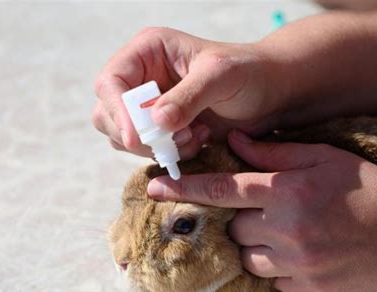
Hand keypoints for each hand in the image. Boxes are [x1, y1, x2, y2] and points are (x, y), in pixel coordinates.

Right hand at [92, 27, 284, 158]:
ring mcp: (149, 107)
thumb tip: (156, 121)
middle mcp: (142, 79)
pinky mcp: (161, 130)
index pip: (110, 82)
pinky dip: (169, 154)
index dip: (117, 112)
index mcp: (149, 52)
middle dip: (138, 134)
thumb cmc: (248, 74)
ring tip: (194, 137)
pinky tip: (198, 141)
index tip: (136, 138)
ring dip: (156, 146)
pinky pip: (148, 150)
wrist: (268, 95)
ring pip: (125, 137)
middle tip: (175, 139)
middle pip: (108, 114)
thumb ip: (188, 97)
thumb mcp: (220, 77)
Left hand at [147, 130, 376, 291]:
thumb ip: (273, 152)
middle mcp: (282, 227)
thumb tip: (233, 143)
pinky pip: (269, 277)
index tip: (154, 188)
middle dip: (244, 218)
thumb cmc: (364, 189)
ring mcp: (292, 262)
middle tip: (272, 210)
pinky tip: (302, 252)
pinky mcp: (301, 287)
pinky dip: (276, 265)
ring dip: (256, 243)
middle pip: (233, 226)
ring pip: (246, 255)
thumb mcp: (322, 157)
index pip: (221, 188)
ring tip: (288, 232)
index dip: (184, 187)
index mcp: (284, 191)